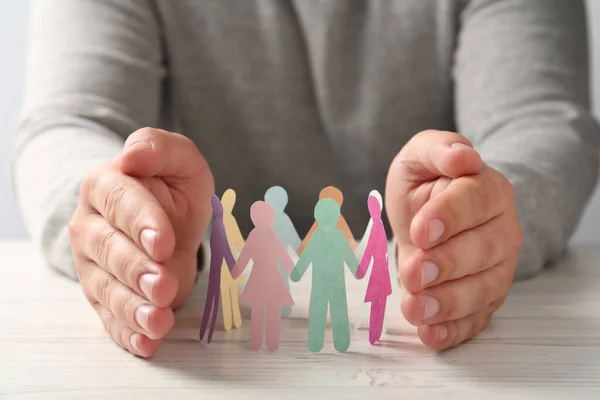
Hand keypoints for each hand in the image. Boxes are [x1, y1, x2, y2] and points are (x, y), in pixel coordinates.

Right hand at [69, 128, 213, 356]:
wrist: (165, 217)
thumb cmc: (172, 188)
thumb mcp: (179, 160)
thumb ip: (159, 148)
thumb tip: (133, 155)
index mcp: (105, 186)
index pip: (118, 203)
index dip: (140, 223)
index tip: (163, 242)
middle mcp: (91, 227)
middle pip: (109, 251)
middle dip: (137, 271)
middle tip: (163, 285)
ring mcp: (93, 265)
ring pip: (107, 289)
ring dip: (133, 307)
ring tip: (158, 320)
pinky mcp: (104, 296)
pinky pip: (111, 317)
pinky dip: (128, 333)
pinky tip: (147, 343)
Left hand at [385, 130, 522, 349]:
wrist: (433, 214)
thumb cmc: (426, 184)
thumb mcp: (421, 156)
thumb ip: (438, 149)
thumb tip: (463, 156)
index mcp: (488, 190)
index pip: (475, 202)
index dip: (449, 217)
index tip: (420, 231)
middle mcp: (502, 231)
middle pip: (483, 250)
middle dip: (446, 265)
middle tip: (413, 272)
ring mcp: (497, 268)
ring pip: (483, 290)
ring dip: (448, 303)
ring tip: (414, 309)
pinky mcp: (484, 299)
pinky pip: (475, 319)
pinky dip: (454, 331)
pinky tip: (430, 335)